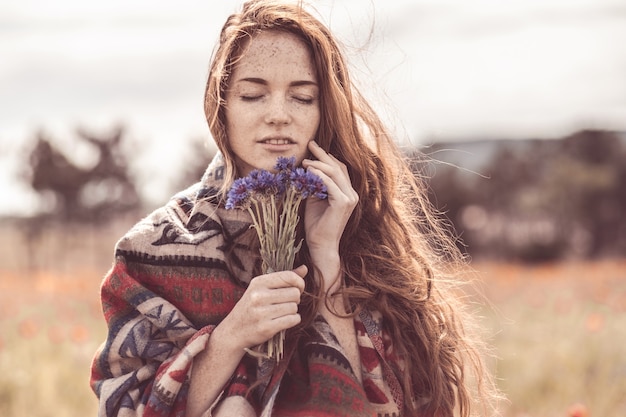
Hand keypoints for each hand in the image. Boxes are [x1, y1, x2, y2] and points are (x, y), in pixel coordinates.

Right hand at [217, 265, 306, 351]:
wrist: (234, 331)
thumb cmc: (251, 307)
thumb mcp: (262, 288)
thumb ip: (284, 278)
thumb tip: (304, 269)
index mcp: (258, 282)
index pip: (289, 277)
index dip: (299, 283)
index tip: (298, 288)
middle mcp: (259, 296)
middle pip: (295, 293)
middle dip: (295, 299)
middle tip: (286, 303)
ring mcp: (261, 312)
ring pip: (294, 307)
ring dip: (292, 311)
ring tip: (282, 312)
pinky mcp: (266, 328)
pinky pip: (292, 320)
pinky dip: (293, 320)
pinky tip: (284, 320)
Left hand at [302, 141, 358, 257]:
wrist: (321, 245)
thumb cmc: (316, 225)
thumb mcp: (314, 200)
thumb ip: (315, 185)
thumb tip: (307, 169)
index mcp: (347, 193)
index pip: (339, 169)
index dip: (327, 157)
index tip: (313, 148)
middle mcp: (351, 194)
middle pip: (338, 167)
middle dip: (323, 154)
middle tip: (310, 144)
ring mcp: (349, 198)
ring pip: (335, 173)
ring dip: (319, 164)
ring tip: (305, 160)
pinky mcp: (343, 203)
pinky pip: (330, 183)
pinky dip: (319, 175)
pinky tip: (309, 170)